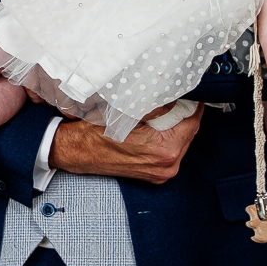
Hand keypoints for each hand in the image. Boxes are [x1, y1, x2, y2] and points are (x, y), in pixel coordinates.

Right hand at [48, 103, 202, 183]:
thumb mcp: (126, 108)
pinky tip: (152, 128)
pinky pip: (169, 151)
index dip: (190, 102)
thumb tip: (177, 93)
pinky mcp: (154, 175)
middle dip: (182, 114)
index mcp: (164, 150)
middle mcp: (167, 166)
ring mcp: (161, 173)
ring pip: (180, 141)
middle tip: (173, 98)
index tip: (187, 90)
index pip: (192, 119)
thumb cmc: (95, 130)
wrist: (74, 151)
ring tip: (160, 112)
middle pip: (189, 131)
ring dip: (174, 125)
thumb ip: (156, 103)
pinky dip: (165, 138)